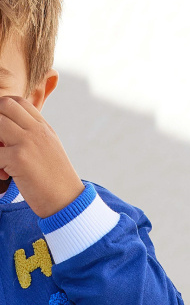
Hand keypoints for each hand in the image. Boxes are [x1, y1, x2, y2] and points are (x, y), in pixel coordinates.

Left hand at [0, 96, 83, 217]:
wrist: (68, 203)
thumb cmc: (56, 181)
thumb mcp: (50, 151)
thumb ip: (34, 137)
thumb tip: (7, 133)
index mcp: (44, 129)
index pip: (18, 102)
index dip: (3, 108)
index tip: (2, 127)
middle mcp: (37, 131)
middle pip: (4, 105)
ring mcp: (27, 143)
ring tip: (1, 158)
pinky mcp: (19, 159)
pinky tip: (4, 175)